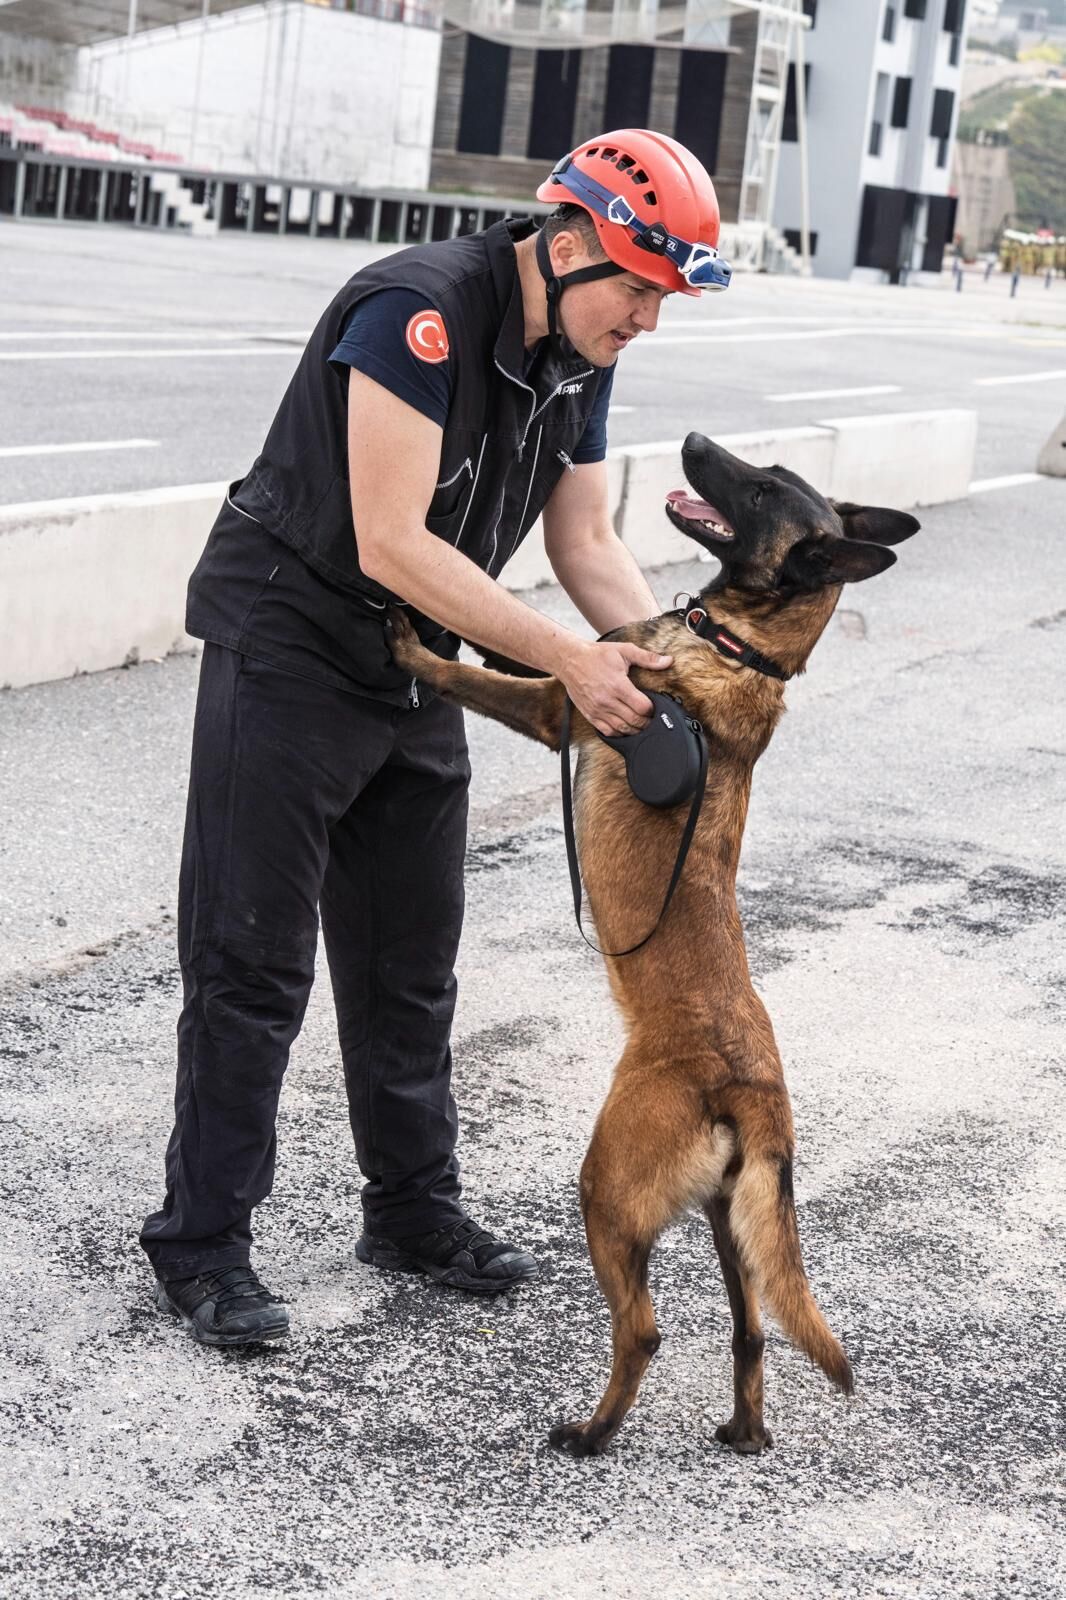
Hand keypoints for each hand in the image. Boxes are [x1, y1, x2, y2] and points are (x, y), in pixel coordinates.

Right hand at [557, 639, 672, 736]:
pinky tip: (625, 727)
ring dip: (635, 730)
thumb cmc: (596, 655)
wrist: (570, 660)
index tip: (654, 706)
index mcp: (618, 685)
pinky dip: (619, 733)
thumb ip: (647, 657)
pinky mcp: (590, 715)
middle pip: (634, 720)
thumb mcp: (624, 651)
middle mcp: (607, 700)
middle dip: (646, 722)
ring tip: (641, 724)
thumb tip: (667, 661)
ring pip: (622, 729)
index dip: (652, 709)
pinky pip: (607, 732)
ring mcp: (598, 710)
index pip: (642, 707)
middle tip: (651, 718)